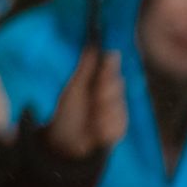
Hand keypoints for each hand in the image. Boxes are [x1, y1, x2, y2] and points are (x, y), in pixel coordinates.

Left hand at [41, 48, 124, 163]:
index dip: (109, 68)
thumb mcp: (75, 87)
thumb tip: (94, 45)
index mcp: (99, 82)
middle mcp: (111, 95)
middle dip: (104, 92)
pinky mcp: (119, 128)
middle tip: (93, 99)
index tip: (104, 66)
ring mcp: (117, 112)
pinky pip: (119, 123)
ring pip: (119, 106)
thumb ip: (86, 68)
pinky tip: (96, 130)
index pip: (111, 69)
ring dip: (102, 112)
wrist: (66, 140)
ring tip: (91, 119)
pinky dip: (105, 126)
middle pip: (117, 85)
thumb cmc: (67, 111)